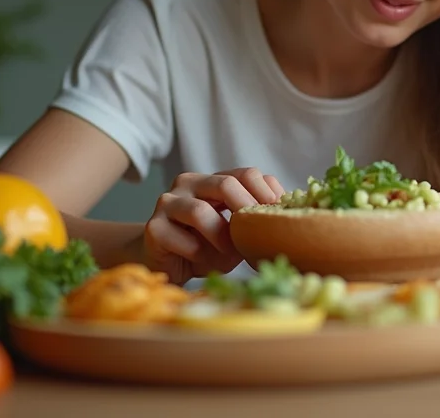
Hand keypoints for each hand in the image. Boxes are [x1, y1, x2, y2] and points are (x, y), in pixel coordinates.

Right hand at [142, 167, 283, 284]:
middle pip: (224, 183)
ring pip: (200, 211)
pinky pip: (182, 239)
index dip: (265, 193)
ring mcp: (168, 203)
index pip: (245, 174)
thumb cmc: (208, 246)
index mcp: (213, 180)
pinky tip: (201, 260)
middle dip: (246, 208)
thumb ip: (254, 219)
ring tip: (230, 252)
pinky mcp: (154, 228)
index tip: (278, 214)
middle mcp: (189, 183)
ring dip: (221, 236)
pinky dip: (198, 253)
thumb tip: (285, 216)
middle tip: (257, 231)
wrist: (170, 265)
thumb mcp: (238, 232)